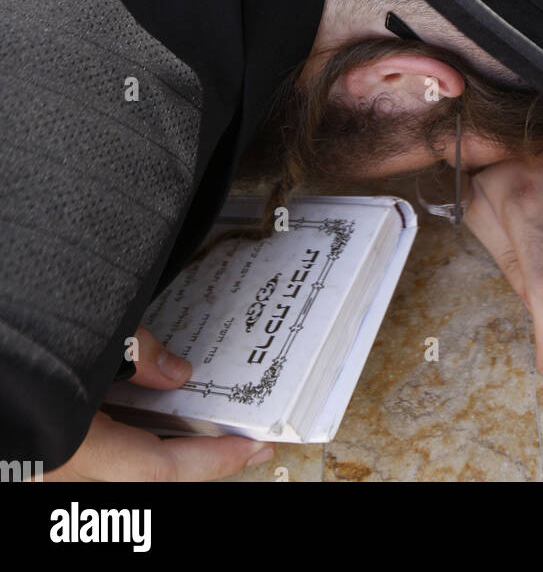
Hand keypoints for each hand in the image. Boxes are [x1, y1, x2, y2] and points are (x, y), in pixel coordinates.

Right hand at [42, 327, 273, 480]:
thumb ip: (136, 352)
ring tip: (198, 423)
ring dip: (158, 450)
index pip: (157, 471)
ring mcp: (42, 464)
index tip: (252, 448)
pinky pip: (91, 455)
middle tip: (237, 439)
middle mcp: (55, 469)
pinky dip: (124, 440)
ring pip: (115, 470)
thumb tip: (177, 372)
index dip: (212, 461)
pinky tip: (142, 414)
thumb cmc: (15, 338)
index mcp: (69, 447)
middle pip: (142, 477)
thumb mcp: (85, 331)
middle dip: (193, 460)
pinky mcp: (36, 450)